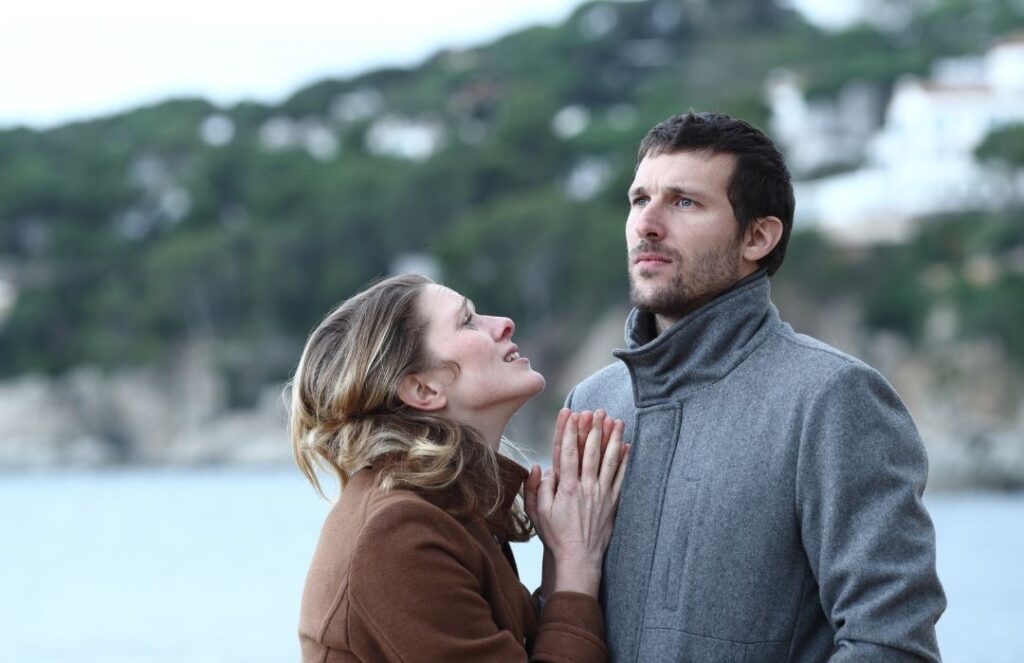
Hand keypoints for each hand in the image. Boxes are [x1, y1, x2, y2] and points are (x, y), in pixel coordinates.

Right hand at [524, 409, 629, 597]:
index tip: (570, 413)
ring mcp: (601, 494)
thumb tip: (537, 466)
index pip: (567, 453)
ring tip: (616, 420)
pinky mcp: (612, 502)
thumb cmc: (555, 535)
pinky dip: (624, 460)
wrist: (578, 558)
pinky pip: (620, 477)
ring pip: (608, 460)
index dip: (568, 431)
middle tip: (596, 410)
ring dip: (612, 439)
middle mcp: (585, 487)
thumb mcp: (536, 513)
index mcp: (565, 488)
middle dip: (592, 428)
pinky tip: (627, 445)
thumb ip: (534, 488)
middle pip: (589, 452)